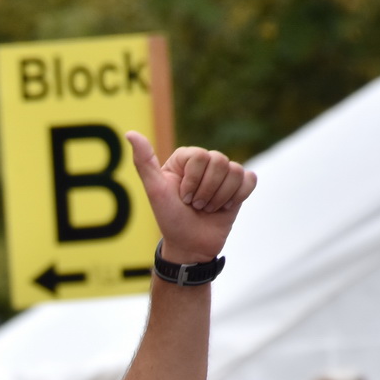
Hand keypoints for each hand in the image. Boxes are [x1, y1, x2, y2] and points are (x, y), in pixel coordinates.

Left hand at [127, 133, 256, 264]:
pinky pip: (249, 180)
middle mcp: (205, 162)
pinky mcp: (239, 187)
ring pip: (235, 171)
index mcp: (185, 159)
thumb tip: (130, 133)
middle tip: (196, 206)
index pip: (200, 156)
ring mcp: (223, 174)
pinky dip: (238, 197)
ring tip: (208, 209)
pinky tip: (225, 207)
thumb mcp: (155, 191)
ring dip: (220, 198)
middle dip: (207, 192)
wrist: (190, 247)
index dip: (193, 181)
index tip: (183, 198)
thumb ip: (144, 162)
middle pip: (220, 162)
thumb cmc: (170, 219)